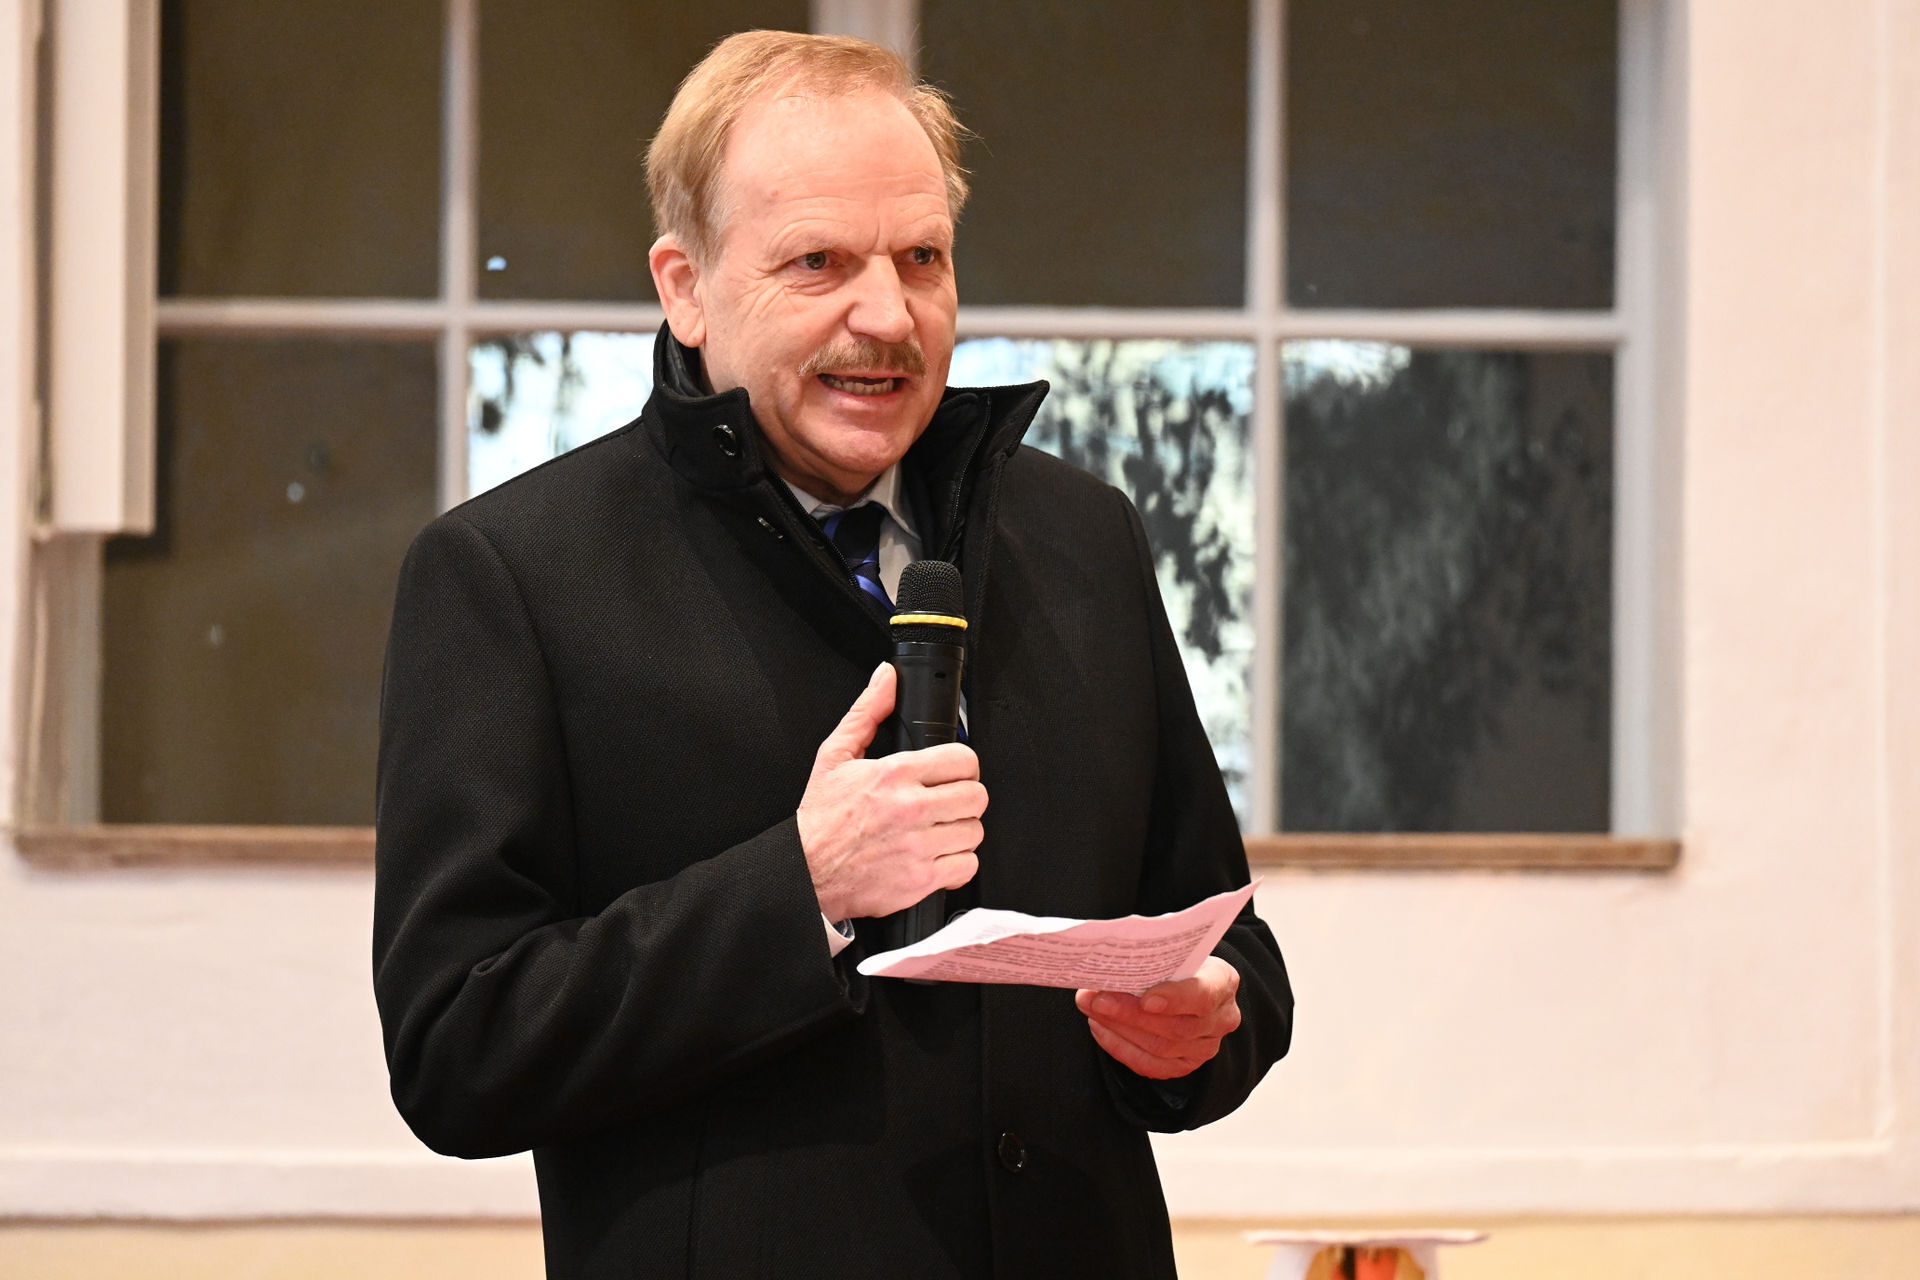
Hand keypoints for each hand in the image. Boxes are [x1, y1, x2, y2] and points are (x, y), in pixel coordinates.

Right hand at [797, 664, 986, 921]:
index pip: (963, 759)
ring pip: (975, 831)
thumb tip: (887, 678)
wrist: (804, 872)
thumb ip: (868, 712)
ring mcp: (918, 845)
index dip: (962, 765)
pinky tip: (936, 855)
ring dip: (961, 830)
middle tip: (948, 802)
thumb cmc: (820, 819)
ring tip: (939, 829)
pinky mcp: (921, 879)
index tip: (953, 773)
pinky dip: (957, 863)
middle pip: (977, 796)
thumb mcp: (834, 755)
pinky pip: (967, 866)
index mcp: (894, 774)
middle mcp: (910, 808)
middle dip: (965, 797)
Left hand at [1074, 956, 1241, 1079]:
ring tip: (1091, 1009)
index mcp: (1223, 982)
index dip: (1174, 998)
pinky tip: (1100, 1028)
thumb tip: (1111, 961)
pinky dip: (1121, 1048)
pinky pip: (1151, 1065)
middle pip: (1174, 1026)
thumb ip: (1154, 956)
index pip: (1203, 994)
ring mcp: (1205, 1047)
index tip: (1145, 998)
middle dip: (1129, 1013)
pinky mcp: (1185, 1065)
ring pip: (1160, 1047)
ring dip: (1119, 1029)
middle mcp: (1221, 1019)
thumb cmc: (1178, 962)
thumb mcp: (1174, 950)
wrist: (1189, 983)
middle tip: (1095, 999)